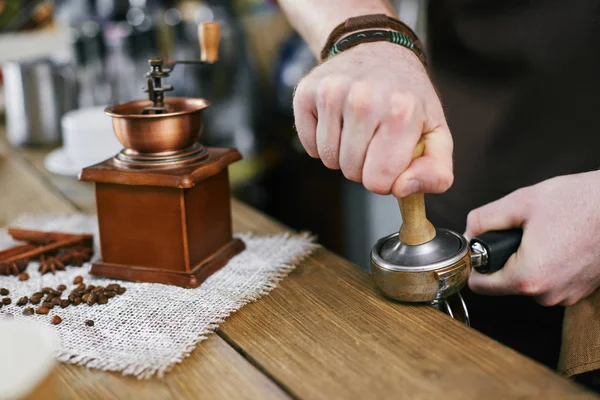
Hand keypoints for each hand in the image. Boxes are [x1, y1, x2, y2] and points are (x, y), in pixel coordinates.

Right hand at [292, 42, 452, 197]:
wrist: (378, 50)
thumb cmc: (408, 98)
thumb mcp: (437, 133)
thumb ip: (436, 172)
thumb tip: (401, 189)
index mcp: (401, 112)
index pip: (378, 181)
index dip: (386, 178)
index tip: (392, 156)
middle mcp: (363, 99)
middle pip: (351, 173)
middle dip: (364, 165)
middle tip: (375, 138)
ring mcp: (331, 93)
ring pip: (328, 160)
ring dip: (343, 154)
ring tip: (358, 128)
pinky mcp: (307, 92)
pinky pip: (309, 145)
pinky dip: (321, 142)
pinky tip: (338, 121)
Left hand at [465, 171, 599, 305]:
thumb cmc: (580, 202)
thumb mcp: (521, 202)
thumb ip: (484, 220)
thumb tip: (469, 233)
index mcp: (528, 277)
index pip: (479, 286)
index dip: (473, 264)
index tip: (479, 247)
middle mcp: (547, 294)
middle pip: (503, 282)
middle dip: (503, 257)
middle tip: (520, 231)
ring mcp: (566, 295)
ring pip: (527, 281)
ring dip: (527, 260)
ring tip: (543, 233)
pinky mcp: (579, 291)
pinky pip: (548, 280)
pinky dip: (547, 263)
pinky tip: (559, 242)